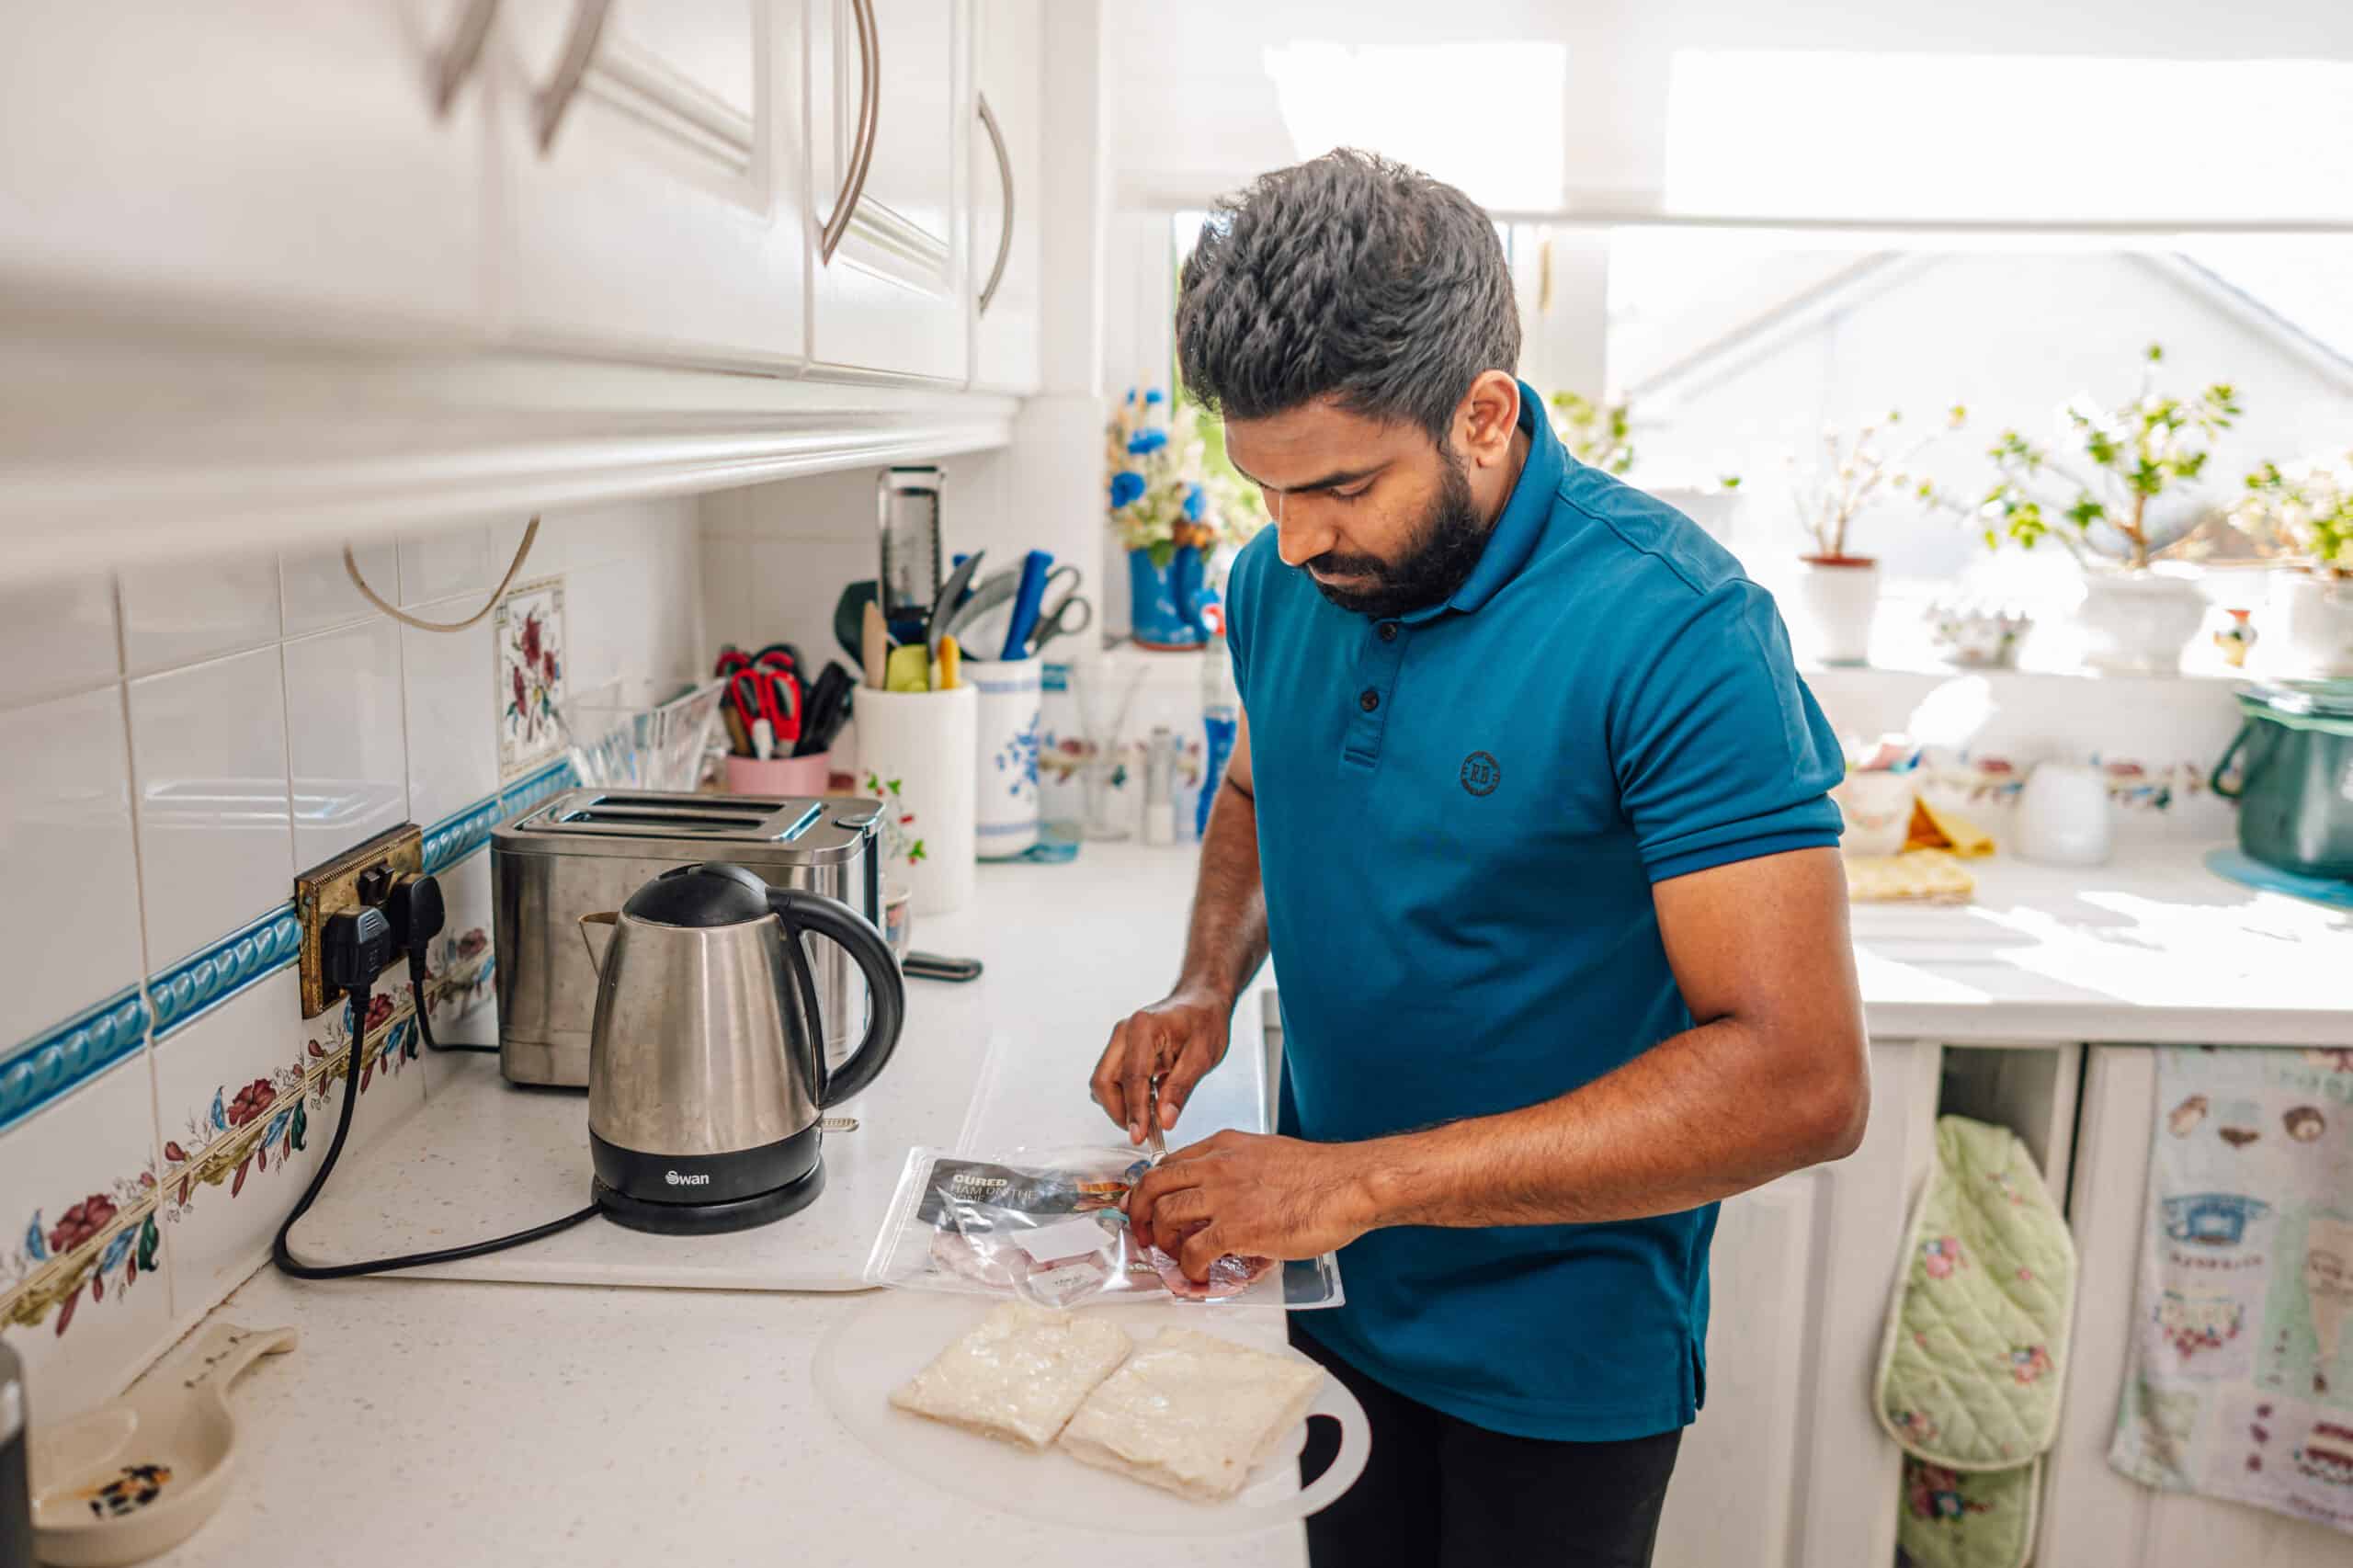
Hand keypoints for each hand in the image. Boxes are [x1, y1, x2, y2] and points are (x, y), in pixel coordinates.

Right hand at [1091, 985, 1232, 1145]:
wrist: (1202, 1001)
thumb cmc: (1205, 1020)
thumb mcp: (1202, 1056)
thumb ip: (1181, 1089)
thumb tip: (1165, 1120)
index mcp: (1144, 1028)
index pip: (1131, 1078)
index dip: (1134, 1112)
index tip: (1140, 1136)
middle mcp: (1124, 1032)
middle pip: (1103, 1081)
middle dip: (1119, 1111)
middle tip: (1143, 1132)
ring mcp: (1119, 1041)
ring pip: (1103, 1082)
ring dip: (1120, 1106)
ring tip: (1148, 1119)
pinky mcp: (1121, 1051)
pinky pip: (1112, 1079)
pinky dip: (1123, 1097)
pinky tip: (1146, 1105)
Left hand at [1124, 1130, 1377, 1280]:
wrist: (1348, 1184)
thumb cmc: (1320, 1174)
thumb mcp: (1268, 1155)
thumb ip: (1240, 1170)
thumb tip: (1230, 1198)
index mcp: (1224, 1147)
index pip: (1169, 1163)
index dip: (1150, 1188)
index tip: (1145, 1205)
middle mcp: (1216, 1166)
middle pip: (1153, 1185)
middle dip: (1138, 1213)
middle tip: (1143, 1234)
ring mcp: (1224, 1196)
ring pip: (1166, 1217)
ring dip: (1162, 1243)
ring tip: (1174, 1258)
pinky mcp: (1236, 1228)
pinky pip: (1193, 1251)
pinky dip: (1188, 1268)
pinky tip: (1198, 1275)